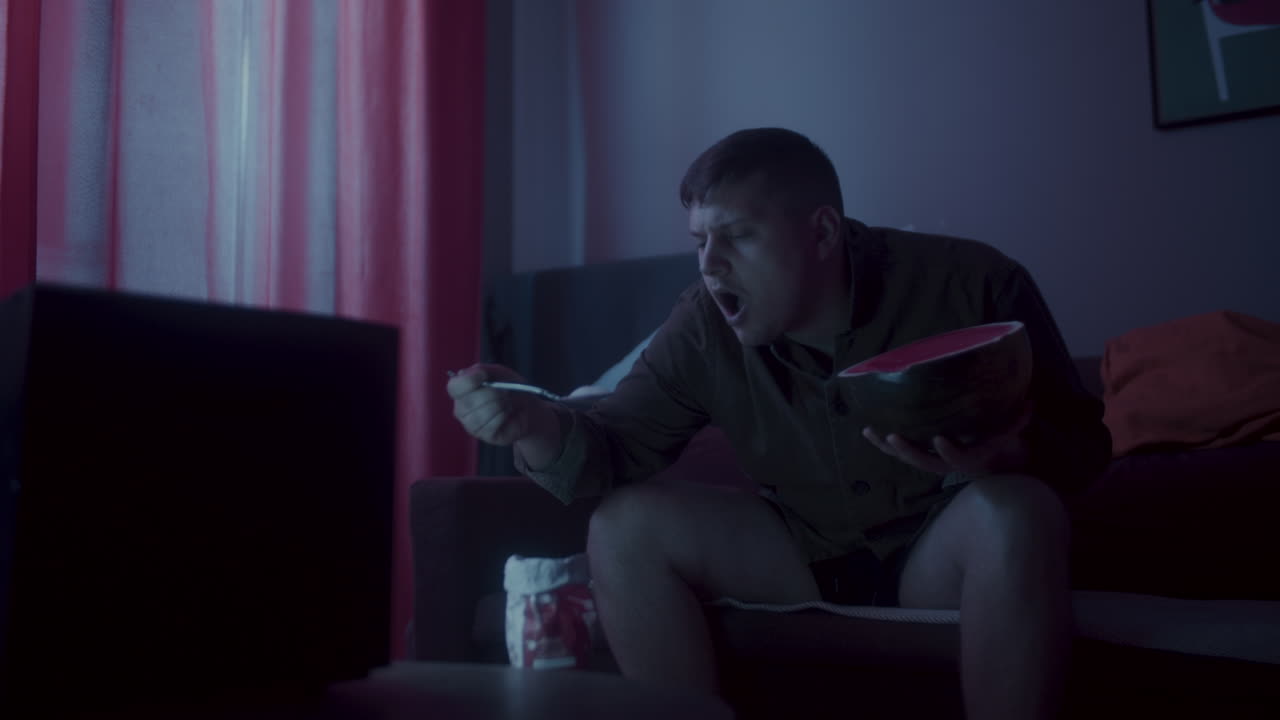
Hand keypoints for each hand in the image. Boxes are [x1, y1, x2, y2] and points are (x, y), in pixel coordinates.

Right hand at [448, 364, 557, 446]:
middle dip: (492, 394)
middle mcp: (461, 409)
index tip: (484, 375)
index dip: (469, 381)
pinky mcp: (484, 436)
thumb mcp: (496, 372)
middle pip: (468, 402)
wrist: (527, 405)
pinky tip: (506, 413)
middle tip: (505, 392)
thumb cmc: (508, 387)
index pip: (454, 387)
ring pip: (480, 415)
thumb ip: (480, 369)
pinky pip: (490, 426)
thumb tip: (465, 373)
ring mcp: (471, 425)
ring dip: (499, 405)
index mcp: (461, 391)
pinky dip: (503, 416)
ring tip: (507, 402)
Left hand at [861, 404, 1032, 475]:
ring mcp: (934, 460)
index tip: (940, 440)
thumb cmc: (1003, 441)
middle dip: (908, 451)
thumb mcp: (1013, 431)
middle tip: (893, 436)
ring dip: (888, 447)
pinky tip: (867, 430)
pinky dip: (884, 443)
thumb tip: (1030, 401)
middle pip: (925, 463)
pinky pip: (901, 451)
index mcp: (973, 457)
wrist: (994, 462)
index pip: (960, 458)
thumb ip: (1019, 418)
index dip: (949, 451)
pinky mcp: (923, 454)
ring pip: (908, 458)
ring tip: (870, 432)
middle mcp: (950, 462)